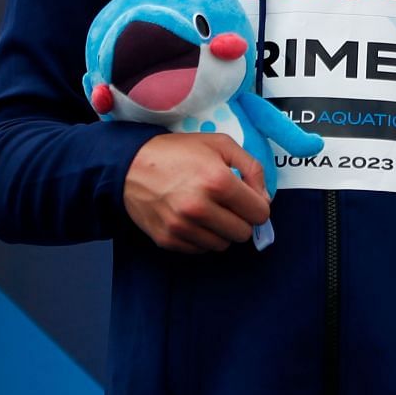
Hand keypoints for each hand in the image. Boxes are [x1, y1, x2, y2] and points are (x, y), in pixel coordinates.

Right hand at [124, 132, 271, 252]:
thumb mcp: (220, 145)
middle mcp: (200, 208)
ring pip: (222, 245)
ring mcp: (182, 227)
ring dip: (221, 230)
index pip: (260, 213)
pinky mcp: (168, 240)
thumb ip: (251, 167)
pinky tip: (192, 218)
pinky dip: (201, 237)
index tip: (248, 199)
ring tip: (208, 210)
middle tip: (227, 205)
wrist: (131, 165)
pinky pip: (200, 249)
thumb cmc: (178, 152)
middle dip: (240, 219)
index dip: (258, 205)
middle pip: (243, 233)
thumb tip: (265, 197)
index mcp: (218, 182)